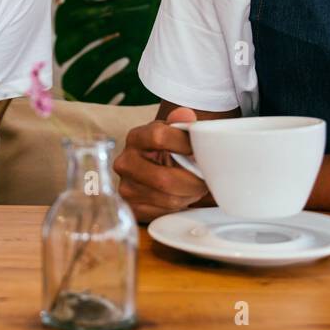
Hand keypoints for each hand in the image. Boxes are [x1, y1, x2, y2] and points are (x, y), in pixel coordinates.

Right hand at [113, 107, 210, 222]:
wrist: (152, 169)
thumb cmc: (167, 149)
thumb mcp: (173, 131)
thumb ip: (181, 122)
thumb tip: (187, 116)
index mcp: (135, 137)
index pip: (159, 137)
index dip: (185, 144)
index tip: (198, 149)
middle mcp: (125, 163)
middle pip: (165, 179)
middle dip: (193, 181)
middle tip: (205, 179)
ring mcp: (125, 188)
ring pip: (168, 199)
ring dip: (189, 195)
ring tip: (193, 185)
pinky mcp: (132, 209)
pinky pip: (164, 213)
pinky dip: (179, 206)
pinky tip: (181, 196)